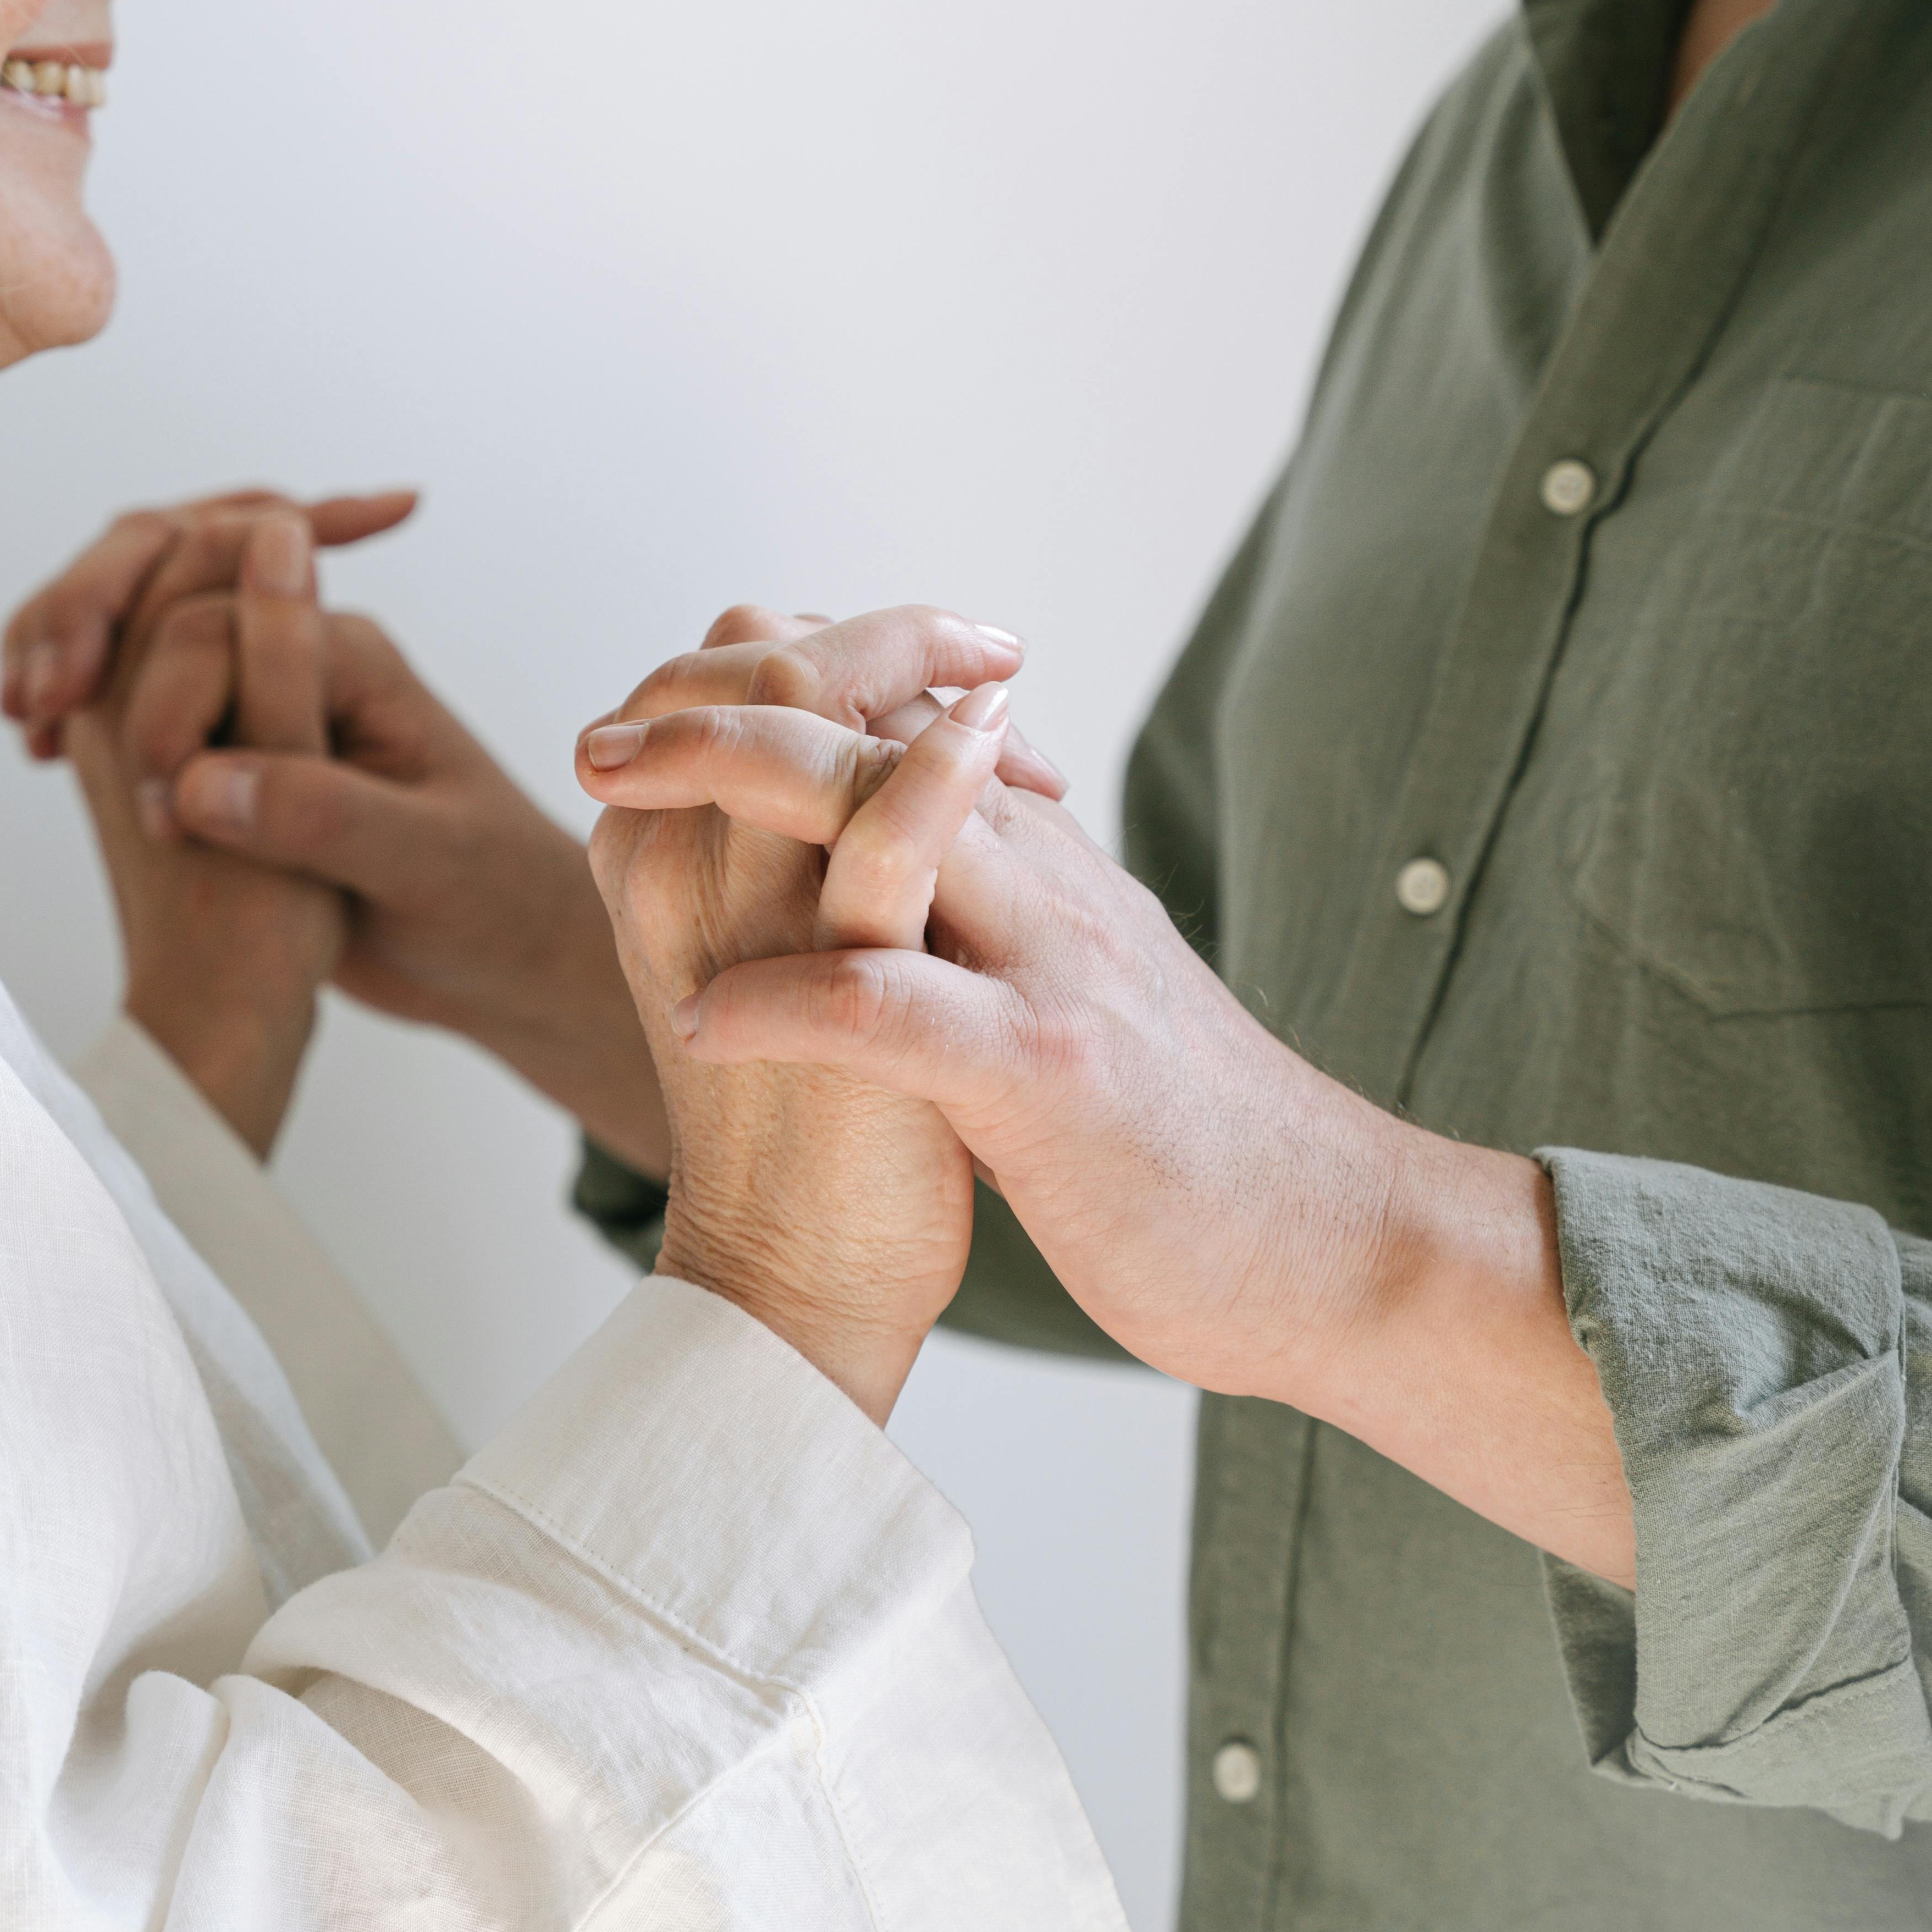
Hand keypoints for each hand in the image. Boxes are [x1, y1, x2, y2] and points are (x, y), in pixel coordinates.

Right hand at [3, 484, 670, 1166]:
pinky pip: (137, 695)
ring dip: (71, 651)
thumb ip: (321, 813)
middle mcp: (297, 662)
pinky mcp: (233, 760)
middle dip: (82, 627)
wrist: (505, 957)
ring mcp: (258, 706)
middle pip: (160, 592)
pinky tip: (41, 744)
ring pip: (135, 635)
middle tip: (33, 716)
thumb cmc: (490, 900)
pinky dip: (87, 704)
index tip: (165, 806)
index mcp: (351, 658)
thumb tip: (201, 786)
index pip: (211, 625)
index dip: (167, 703)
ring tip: (28, 724)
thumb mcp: (422, 859)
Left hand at [580, 654, 1637, 1581]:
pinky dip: (785, 1000)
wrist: (1332, 1244)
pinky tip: (704, 1020)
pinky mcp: (1047, 1079)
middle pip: (868, 726)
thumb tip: (919, 872)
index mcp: (1049, 861)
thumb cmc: (1194, 1136)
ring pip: (878, 812)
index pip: (896, 712)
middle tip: (599, 740)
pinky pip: (893, 1006)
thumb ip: (1011, 914)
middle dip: (716, 708)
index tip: (662, 708)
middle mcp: (1045, 883)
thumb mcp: (1085, 986)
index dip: (773, 687)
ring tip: (609, 795)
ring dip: (724, 784)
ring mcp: (1048, 970)